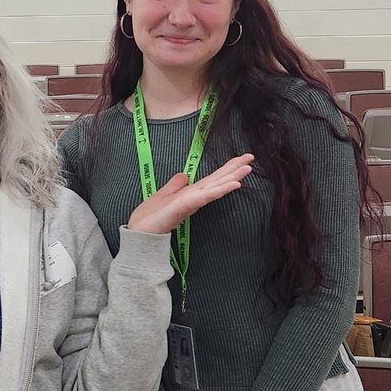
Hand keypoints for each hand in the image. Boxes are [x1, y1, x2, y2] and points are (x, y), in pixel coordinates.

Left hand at [128, 154, 253, 235]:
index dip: (226, 169)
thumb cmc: (150, 218)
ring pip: (215, 187)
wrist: (139, 234)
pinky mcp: (185, 206)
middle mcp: (193, 197)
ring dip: (232, 177)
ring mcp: (191, 202)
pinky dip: (219, 190)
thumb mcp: (162, 195)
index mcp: (189, 194)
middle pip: (217, 180)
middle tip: (251, 157)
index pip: (211, 179)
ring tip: (247, 168)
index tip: (240, 159)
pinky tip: (233, 184)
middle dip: (234, 169)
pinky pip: (205, 196)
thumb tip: (184, 176)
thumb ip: (174, 185)